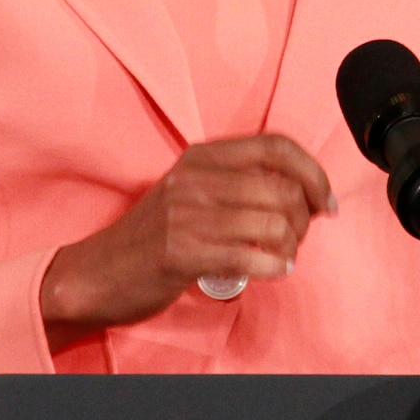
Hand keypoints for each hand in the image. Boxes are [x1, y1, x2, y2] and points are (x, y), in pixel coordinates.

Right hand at [39, 134, 334, 351]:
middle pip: (282, 188)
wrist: (95, 273)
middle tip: (299, 237)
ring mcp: (186, 215)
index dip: (312, 172)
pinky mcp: (181, 253)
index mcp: (201, 156)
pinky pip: (250, 257)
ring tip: (284, 256)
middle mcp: (194, 178)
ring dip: (290, 245)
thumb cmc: (152, 236)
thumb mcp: (190, 190)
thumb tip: (300, 189)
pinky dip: (273, 266)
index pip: (276, 146)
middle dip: (304, 218)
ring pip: (272, 223)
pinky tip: (274, 270)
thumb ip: (236, 181)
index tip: (325, 200)